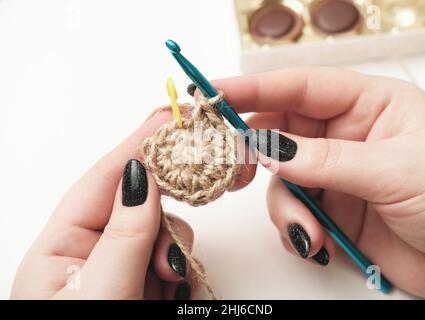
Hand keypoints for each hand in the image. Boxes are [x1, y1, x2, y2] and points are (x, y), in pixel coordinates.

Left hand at [10, 110, 254, 299]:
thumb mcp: (98, 297)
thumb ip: (123, 236)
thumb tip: (142, 177)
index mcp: (61, 246)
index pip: (103, 179)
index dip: (137, 145)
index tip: (170, 117)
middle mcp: (90, 251)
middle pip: (140, 204)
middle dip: (164, 219)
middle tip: (169, 244)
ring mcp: (121, 268)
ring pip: (164, 233)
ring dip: (174, 255)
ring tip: (164, 289)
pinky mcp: (145, 284)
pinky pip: (173, 260)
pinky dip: (181, 274)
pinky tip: (171, 294)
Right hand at [214, 67, 424, 298]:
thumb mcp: (394, 171)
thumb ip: (324, 161)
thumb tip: (266, 149)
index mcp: (369, 105)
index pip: (300, 87)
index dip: (253, 87)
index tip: (212, 93)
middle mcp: (346, 136)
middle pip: (279, 133)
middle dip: (254, 153)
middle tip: (232, 169)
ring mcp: (336, 175)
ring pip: (282, 181)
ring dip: (286, 209)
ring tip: (309, 233)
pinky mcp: (333, 211)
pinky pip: (294, 214)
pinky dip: (296, 230)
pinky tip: (318, 244)